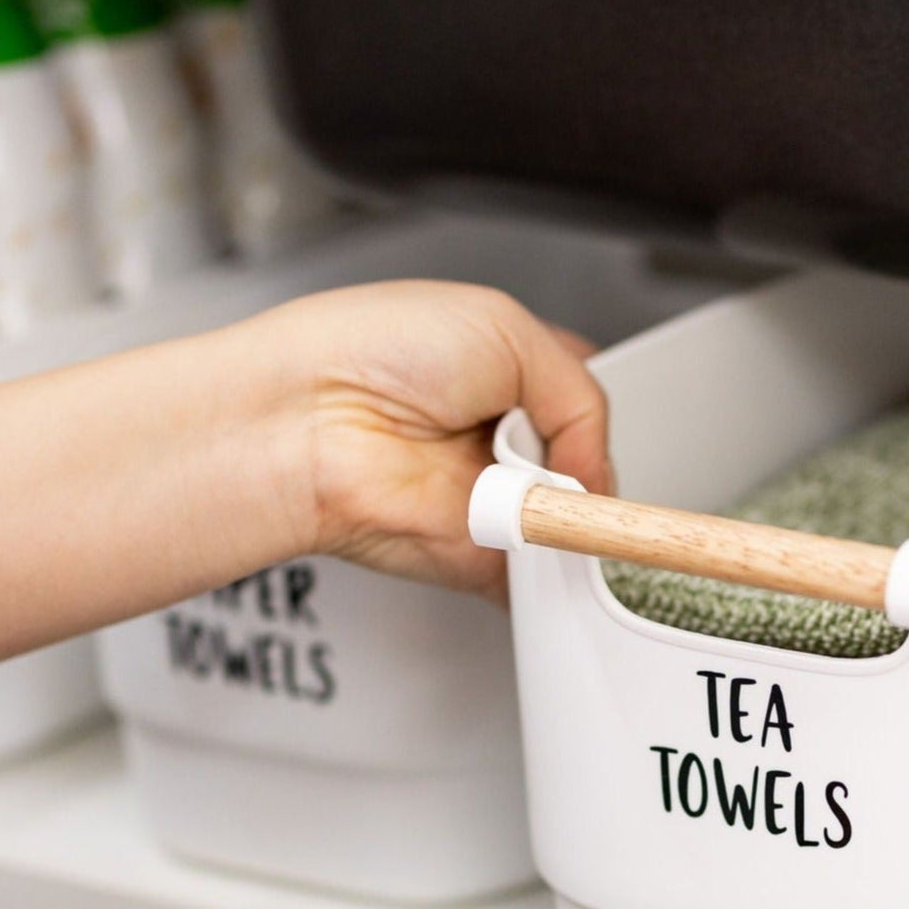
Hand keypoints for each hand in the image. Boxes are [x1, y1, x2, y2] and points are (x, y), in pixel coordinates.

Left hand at [253, 279, 610, 600]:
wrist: (305, 423)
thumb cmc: (369, 353)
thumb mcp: (507, 329)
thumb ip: (581, 395)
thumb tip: (596, 469)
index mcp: (507, 373)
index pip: (588, 402)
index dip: (603, 416)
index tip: (601, 426)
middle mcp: (500, 439)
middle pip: (590, 467)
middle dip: (591, 465)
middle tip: (565, 456)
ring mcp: (495, 501)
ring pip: (578, 524)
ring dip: (578, 513)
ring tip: (539, 487)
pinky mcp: (483, 558)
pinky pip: (547, 579)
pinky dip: (561, 567)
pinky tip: (549, 536)